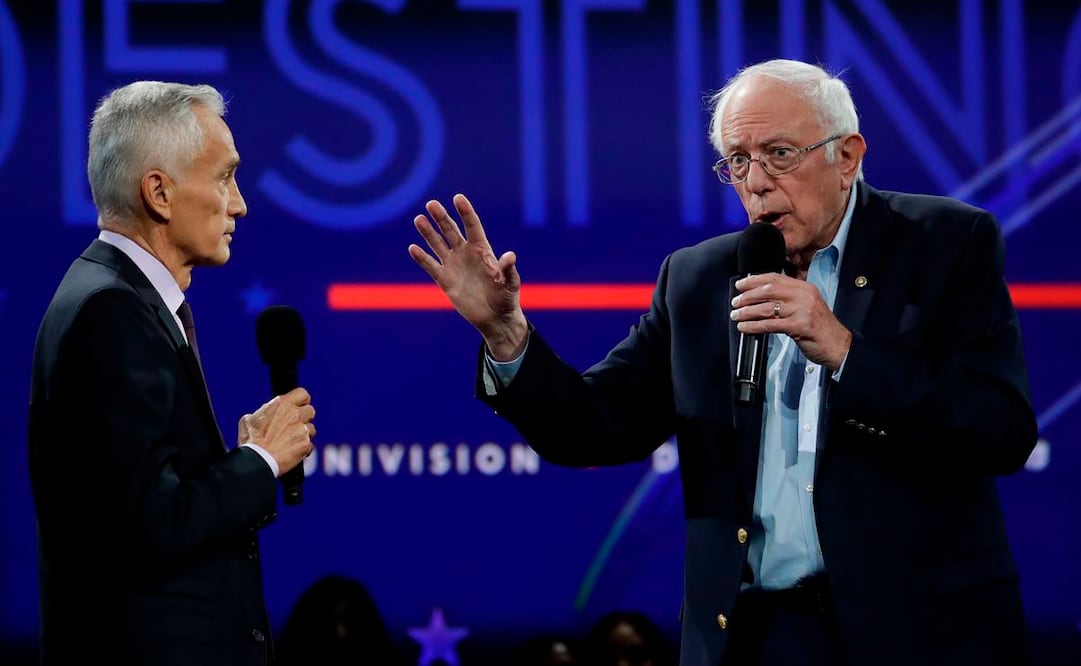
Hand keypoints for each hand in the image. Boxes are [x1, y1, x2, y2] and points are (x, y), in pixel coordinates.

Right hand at [241, 387, 315, 473]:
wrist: (257, 460)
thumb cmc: (251, 441)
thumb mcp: (249, 419)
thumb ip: (262, 412)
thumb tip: (265, 413)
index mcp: (282, 404)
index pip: (302, 394)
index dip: (301, 401)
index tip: (298, 407)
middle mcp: (294, 414)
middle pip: (310, 411)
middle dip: (304, 418)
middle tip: (294, 426)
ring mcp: (302, 429)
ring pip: (311, 429)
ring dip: (304, 434)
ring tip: (291, 441)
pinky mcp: (305, 444)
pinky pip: (310, 445)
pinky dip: (303, 449)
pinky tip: (292, 452)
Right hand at [408, 193, 527, 359]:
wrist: (495, 318)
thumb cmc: (507, 298)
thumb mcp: (510, 283)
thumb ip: (507, 269)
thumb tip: (510, 255)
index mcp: (482, 249)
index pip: (472, 225)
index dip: (465, 212)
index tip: (457, 198)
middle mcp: (466, 253)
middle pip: (451, 231)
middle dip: (441, 218)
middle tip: (431, 204)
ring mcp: (454, 265)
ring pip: (438, 244)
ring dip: (428, 233)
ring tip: (418, 219)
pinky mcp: (445, 280)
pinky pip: (431, 266)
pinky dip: (422, 258)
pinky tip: (413, 248)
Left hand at [730, 273, 851, 370]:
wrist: (840, 346)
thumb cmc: (820, 329)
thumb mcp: (806, 307)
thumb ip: (788, 299)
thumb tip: (760, 297)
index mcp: (805, 287)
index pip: (775, 278)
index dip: (754, 280)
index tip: (740, 284)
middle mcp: (804, 296)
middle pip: (769, 290)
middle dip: (748, 295)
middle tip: (735, 302)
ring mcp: (802, 310)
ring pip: (767, 307)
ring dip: (747, 311)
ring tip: (736, 315)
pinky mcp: (799, 326)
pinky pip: (770, 324)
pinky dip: (753, 326)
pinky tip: (744, 327)